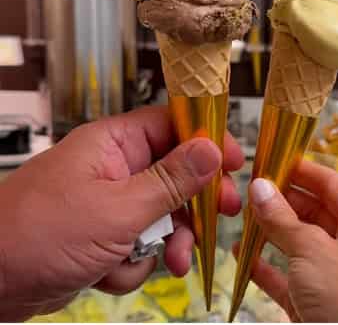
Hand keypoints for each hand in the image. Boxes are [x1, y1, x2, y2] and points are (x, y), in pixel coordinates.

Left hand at [0, 106, 243, 320]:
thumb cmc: (37, 237)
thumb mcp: (118, 210)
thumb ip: (172, 181)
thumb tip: (213, 148)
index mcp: (113, 144)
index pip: (174, 127)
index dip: (209, 143)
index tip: (236, 165)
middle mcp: (111, 168)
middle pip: (173, 175)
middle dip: (193, 205)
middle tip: (220, 217)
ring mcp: (103, 205)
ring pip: (159, 216)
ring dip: (168, 242)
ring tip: (171, 265)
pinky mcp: (96, 238)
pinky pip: (135, 245)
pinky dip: (132, 264)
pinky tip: (114, 275)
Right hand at [242, 160, 337, 322]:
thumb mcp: (312, 250)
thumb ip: (283, 219)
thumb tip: (261, 188)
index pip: (335, 186)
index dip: (305, 172)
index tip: (277, 159)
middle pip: (316, 213)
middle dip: (284, 201)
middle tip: (253, 188)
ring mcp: (334, 277)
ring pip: (299, 245)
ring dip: (272, 232)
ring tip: (244, 216)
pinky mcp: (315, 304)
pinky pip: (288, 277)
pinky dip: (266, 266)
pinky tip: (243, 255)